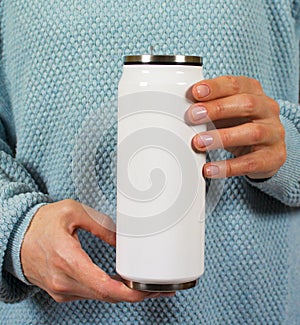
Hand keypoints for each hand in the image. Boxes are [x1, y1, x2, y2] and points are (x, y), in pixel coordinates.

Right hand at [21, 199, 167, 302]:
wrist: (17, 237)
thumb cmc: (43, 223)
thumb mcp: (73, 212)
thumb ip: (101, 226)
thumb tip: (122, 241)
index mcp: (66, 258)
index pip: (102, 285)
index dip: (128, 291)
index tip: (147, 290)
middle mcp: (63, 280)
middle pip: (105, 295)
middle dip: (134, 293)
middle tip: (156, 288)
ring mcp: (61, 290)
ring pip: (99, 297)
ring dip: (123, 293)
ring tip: (144, 285)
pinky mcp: (62, 292)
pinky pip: (90, 295)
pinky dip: (108, 291)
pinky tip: (122, 284)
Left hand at [186, 76, 285, 178]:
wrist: (267, 152)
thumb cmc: (241, 126)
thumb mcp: (227, 113)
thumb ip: (210, 107)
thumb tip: (186, 108)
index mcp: (255, 93)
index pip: (237, 85)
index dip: (216, 87)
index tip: (196, 92)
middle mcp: (268, 110)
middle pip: (247, 104)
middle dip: (218, 109)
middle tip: (193, 116)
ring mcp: (274, 134)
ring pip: (251, 133)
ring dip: (222, 137)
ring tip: (199, 143)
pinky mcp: (274, 157)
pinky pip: (251, 163)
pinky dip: (228, 167)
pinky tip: (210, 169)